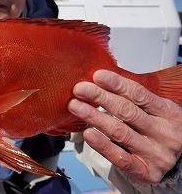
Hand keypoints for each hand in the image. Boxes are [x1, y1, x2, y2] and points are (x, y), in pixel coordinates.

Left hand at [68, 69, 181, 183]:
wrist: (172, 161)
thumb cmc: (158, 130)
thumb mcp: (155, 110)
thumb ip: (133, 97)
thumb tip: (99, 80)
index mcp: (169, 113)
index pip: (139, 94)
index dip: (116, 84)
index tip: (97, 76)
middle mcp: (165, 133)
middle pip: (127, 111)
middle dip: (100, 97)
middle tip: (80, 89)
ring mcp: (156, 154)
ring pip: (120, 132)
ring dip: (94, 117)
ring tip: (76, 107)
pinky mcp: (145, 172)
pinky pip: (119, 157)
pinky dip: (102, 144)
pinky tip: (88, 133)